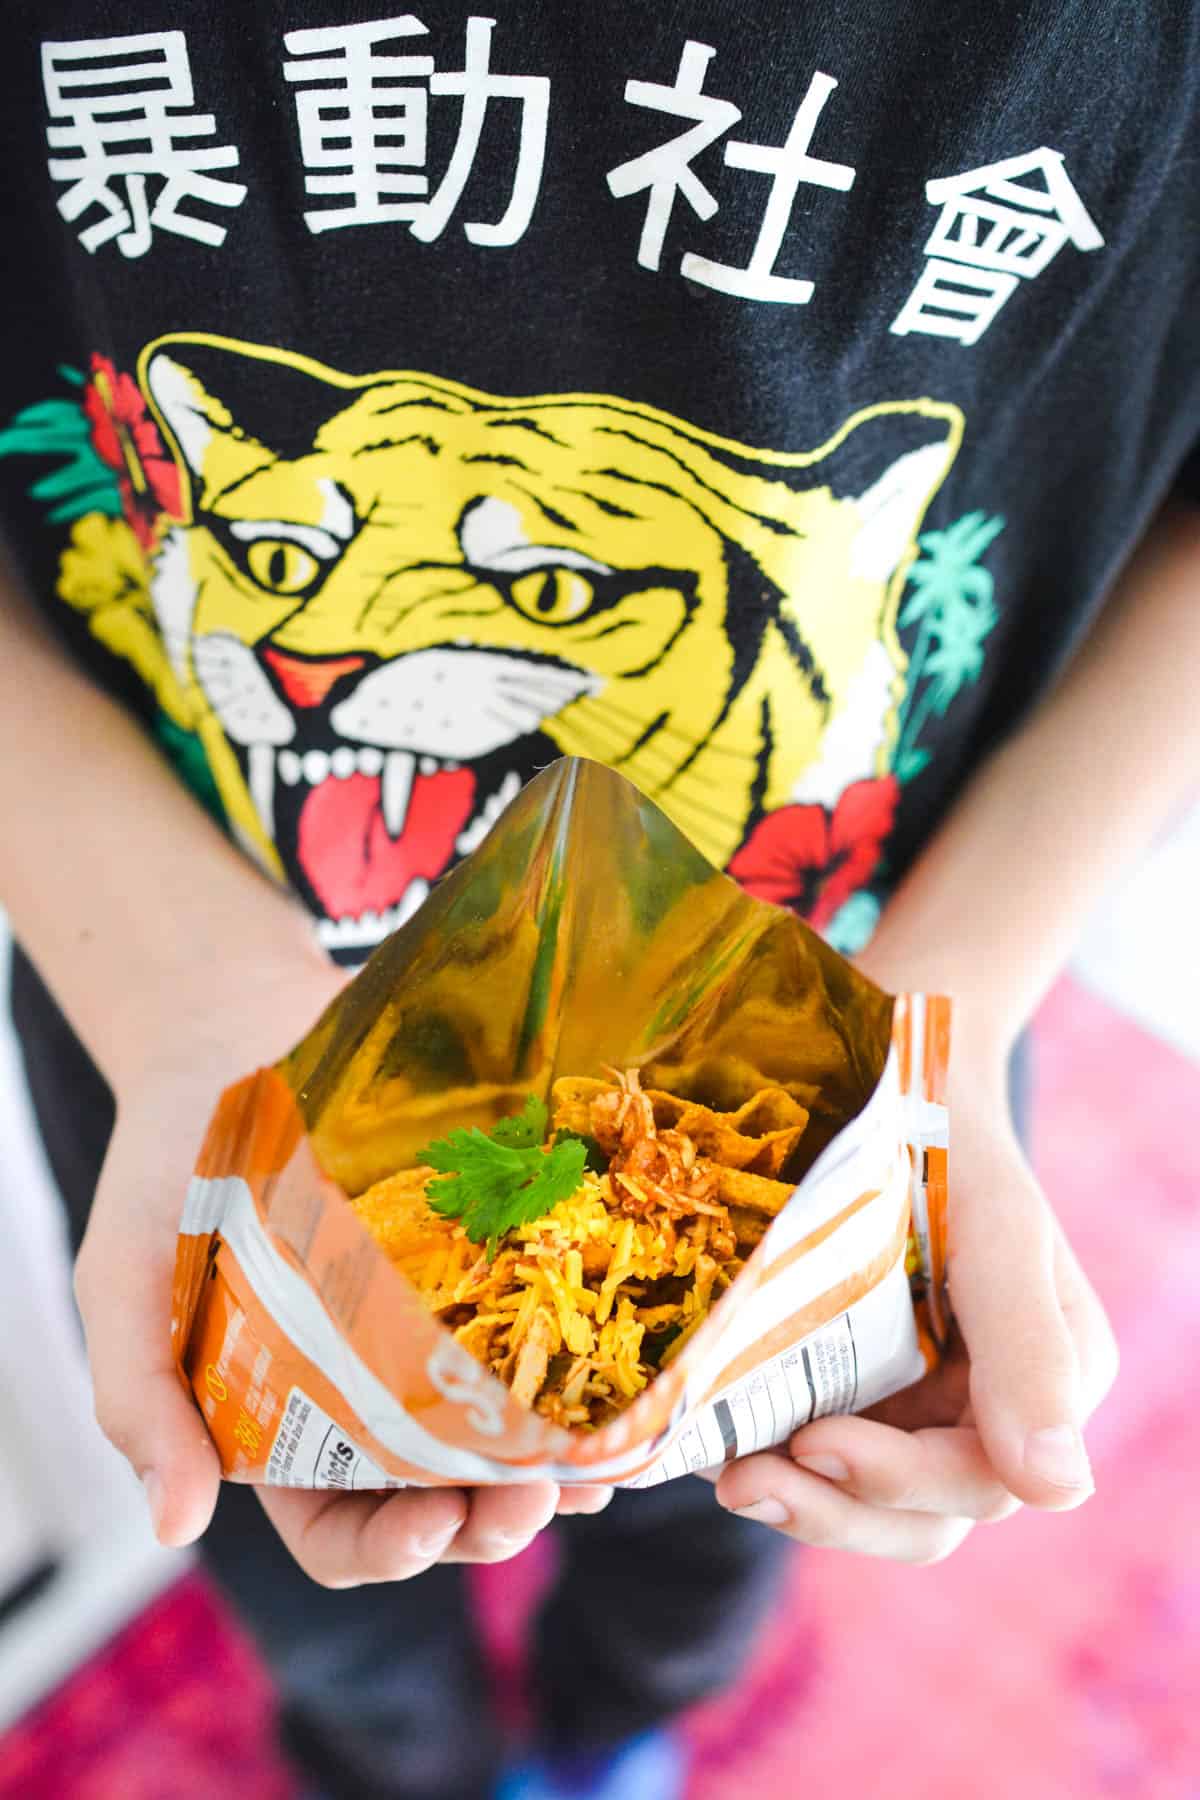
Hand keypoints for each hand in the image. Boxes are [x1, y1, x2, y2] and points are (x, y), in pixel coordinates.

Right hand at [73, 941, 607, 1584]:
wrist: (232, 1036)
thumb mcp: (126, 1284)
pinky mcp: (480, 1263)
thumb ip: (140, 1400)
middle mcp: (370, 1397)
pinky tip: (617, 1378)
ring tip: (595, 1467)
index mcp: (283, 1427)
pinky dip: (579, 1368)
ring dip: (554, 1466)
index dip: (389, 1547)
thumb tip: (176, 1526)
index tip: (432, 1524)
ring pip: (504, 1432)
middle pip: (442, 1496)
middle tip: (534, 1499)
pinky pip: (538, 1331)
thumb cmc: (167, 1171)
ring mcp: (432, 1331)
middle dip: (491, 1517)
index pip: (341, 1530)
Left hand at [715, 1041, 1117, 1562]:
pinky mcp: (848, 1384)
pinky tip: (704, 1433)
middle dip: (835, 1511)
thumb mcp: (992, 1227)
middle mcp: (986, 1406)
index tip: (817, 1444)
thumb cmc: (947, 1134)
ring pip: (863, 1502)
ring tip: (725, 1471)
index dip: (900, 1483)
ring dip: (796, 1502)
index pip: (984, 1478)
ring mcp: (913, 1401)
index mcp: (1048, 1378)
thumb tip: (1058, 1491)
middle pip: (922, 1515)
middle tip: (747, 1481)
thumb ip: (1028, 1349)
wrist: (882, 1072)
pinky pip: (808, 1450)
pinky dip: (760, 1449)